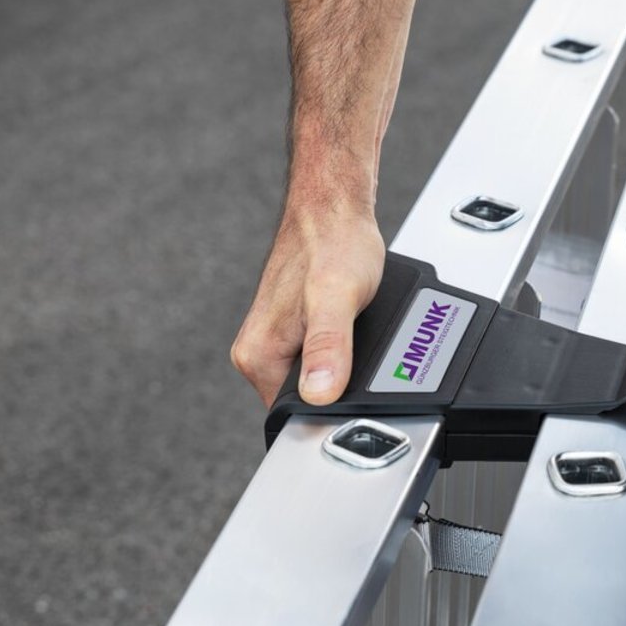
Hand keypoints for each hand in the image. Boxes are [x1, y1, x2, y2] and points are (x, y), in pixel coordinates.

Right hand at [231, 201, 384, 407]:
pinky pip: (324, 359)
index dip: (332, 412)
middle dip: (342, 389)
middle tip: (368, 356)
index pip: (294, 416)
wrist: (335, 209)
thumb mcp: (337, 297)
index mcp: (258, 356)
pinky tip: (358, 332)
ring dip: (346, 370)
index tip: (358, 387)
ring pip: (319, 380)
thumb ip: (328, 345)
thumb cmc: (334, 242)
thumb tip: (319, 393)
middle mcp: (259, 353)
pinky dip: (346, 353)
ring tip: (364, 339)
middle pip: (308, 402)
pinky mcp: (294, 331)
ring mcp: (277, 342)